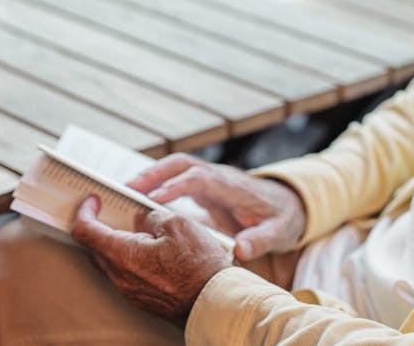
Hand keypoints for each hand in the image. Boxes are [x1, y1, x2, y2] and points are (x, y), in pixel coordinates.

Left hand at [71, 196, 231, 325]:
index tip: (93, 201)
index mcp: (124, 255)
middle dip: (100, 226)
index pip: (85, 232)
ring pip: (111, 262)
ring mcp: (130, 291)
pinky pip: (125, 275)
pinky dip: (129, 259)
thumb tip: (141, 218)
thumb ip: (151, 216)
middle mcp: (121, 277)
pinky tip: (150, 251)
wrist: (214, 301)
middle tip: (113, 211)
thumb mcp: (177, 223)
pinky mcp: (142, 299)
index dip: (84, 212)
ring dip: (117, 243)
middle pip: (95, 248)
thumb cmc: (200, 265)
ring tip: (140, 231)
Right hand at [129, 153, 305, 261]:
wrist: (289, 204)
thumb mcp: (279, 232)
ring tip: (124, 190)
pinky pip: (176, 178)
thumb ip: (261, 240)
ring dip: (152, 175)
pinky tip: (138, 197)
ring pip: (176, 167)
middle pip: (183, 164)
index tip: (154, 199)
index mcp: (234, 186)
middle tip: (128, 188)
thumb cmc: (282, 218)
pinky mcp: (204, 186)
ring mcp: (210, 179)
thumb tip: (242, 249)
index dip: (178, 186)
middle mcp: (219, 176)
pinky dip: (157, 183)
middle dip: (155, 173)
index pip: (202, 179)